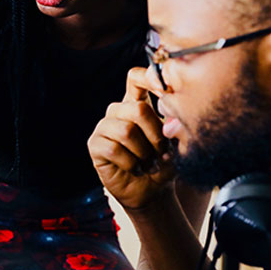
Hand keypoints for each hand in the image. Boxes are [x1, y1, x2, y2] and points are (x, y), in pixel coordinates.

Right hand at [88, 67, 174, 209]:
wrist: (152, 191)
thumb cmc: (163, 163)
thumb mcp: (175, 143)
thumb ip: (173, 127)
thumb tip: (171, 120)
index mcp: (137, 103)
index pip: (136, 78)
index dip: (148, 78)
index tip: (166, 91)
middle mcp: (118, 111)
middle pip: (138, 109)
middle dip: (156, 135)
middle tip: (162, 152)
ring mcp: (104, 127)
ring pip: (126, 131)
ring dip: (144, 152)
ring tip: (150, 163)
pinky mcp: (95, 145)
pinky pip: (113, 148)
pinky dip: (131, 163)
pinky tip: (136, 169)